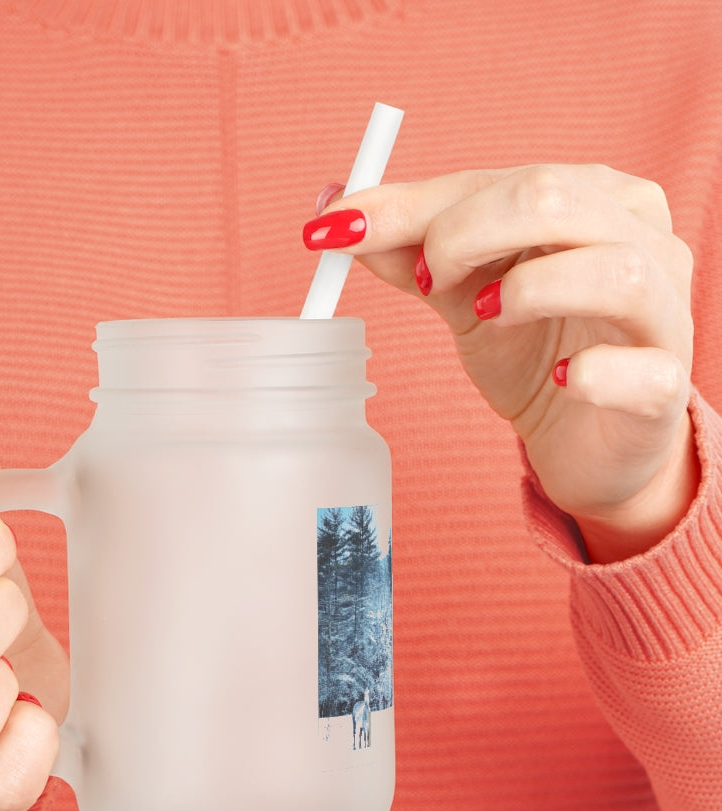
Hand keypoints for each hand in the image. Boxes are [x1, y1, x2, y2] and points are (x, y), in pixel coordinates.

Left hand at [305, 165, 697, 561]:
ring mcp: (664, 312)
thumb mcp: (462, 295)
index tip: (337, 229)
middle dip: (463, 233)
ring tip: (484, 317)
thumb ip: (410, 252)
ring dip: (528, 290)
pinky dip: (594, 373)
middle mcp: (641, 239)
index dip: (413, 205)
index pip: (498, 180)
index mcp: (592, 199)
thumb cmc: (532, 351)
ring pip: (614, 270)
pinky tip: (561, 380)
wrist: (585, 438)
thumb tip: (336, 212)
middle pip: (554, 199)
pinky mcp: (666, 385)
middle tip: (425, 281)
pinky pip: (642, 370)